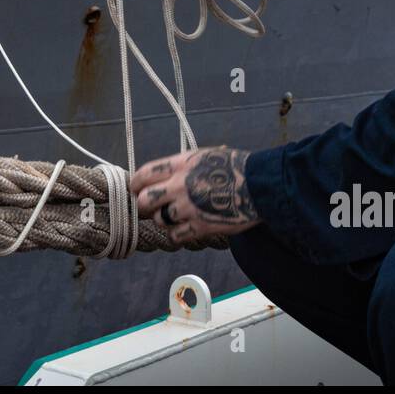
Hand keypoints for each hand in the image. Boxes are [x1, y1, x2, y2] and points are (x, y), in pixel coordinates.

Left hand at [130, 145, 259, 243]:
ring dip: (164, 220)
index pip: (143, 174)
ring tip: (175, 216)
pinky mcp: (200, 227)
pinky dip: (176, 234)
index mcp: (180, 164)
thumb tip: (162, 177)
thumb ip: (181, 167)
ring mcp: (189, 208)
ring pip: (160, 220)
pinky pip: (175, 236)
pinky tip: (185, 227)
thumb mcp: (203, 156)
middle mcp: (180, 186)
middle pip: (145, 200)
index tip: (136, 189)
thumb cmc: (234, 167)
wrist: (259, 185)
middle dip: (145, 204)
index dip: (135, 184)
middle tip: (151, 207)